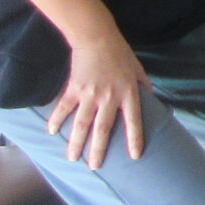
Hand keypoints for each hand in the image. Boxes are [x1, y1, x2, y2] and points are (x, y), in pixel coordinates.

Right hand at [47, 28, 149, 167]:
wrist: (96, 37)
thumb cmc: (120, 53)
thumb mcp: (138, 69)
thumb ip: (144, 84)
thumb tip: (152, 97)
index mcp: (128, 93)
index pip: (134, 121)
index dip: (134, 139)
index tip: (134, 156)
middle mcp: (109, 97)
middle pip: (103, 129)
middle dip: (98, 150)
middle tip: (95, 167)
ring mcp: (90, 94)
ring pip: (82, 124)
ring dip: (76, 143)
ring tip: (72, 158)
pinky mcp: (74, 89)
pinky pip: (64, 108)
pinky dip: (57, 120)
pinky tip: (53, 132)